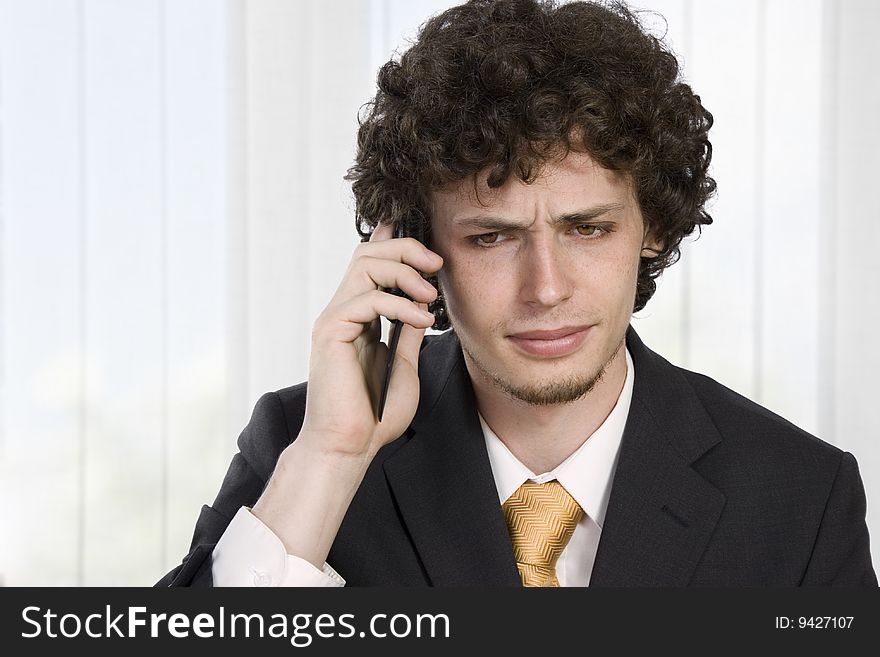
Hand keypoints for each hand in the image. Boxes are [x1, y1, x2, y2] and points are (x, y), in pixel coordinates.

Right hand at [298, 221, 443, 459]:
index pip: (370, 264)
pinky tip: (421, 321)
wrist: (349, 446)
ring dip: (404, 270)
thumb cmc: (374, 415)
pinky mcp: (331, 331)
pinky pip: (366, 297)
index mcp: (358, 317)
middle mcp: (343, 311)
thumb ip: (408, 331)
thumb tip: (422, 304)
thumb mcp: (404, 365)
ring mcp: (334, 319)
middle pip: (367, 253)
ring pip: (364, 264)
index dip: (393, 242)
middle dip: (406, 249)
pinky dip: (399, 303)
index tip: (424, 240)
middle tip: (436, 263)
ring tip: (430, 294)